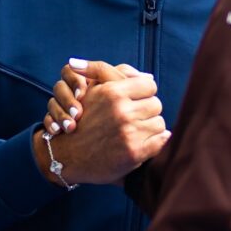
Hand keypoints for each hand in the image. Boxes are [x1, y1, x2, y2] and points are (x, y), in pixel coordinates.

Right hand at [32, 60, 168, 185]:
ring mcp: (129, 133)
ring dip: (151, 127)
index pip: (149, 85)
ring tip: (135, 131)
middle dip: (147, 111)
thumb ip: (115, 74)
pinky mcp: (134, 152)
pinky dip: (156, 142)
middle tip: (134, 118)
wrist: (68, 156)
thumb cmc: (83, 120)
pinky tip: (144, 142)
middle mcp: (121, 111)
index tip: (137, 101)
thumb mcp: (92, 90)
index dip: (144, 93)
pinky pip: (162, 140)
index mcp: (113, 93)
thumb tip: (148, 76)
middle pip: (156, 104)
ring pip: (160, 123)